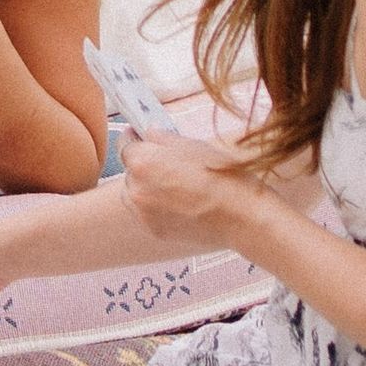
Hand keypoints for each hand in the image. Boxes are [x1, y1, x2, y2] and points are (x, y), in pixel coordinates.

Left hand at [122, 132, 261, 255]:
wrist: (241, 216)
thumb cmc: (221, 176)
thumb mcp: (192, 144)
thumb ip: (162, 138)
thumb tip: (149, 134)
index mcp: (143, 162)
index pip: (125, 144)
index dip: (135, 139)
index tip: (141, 138)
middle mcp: (136, 189)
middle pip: (129, 171)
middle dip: (143, 166)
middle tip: (167, 164)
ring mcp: (143, 214)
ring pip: (134, 194)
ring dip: (146, 188)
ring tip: (175, 187)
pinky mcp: (154, 231)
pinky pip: (146, 214)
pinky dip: (156, 208)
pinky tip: (181, 204)